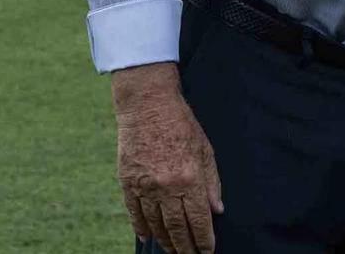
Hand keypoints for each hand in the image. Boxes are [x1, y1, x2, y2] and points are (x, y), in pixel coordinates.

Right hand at [112, 63, 222, 253]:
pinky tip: (147, 237)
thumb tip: (217, 209)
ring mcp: (144, 186)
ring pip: (155, 224)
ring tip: (172, 251)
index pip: (198, 220)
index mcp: (189, 179)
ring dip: (164, 241)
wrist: (147, 105)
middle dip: (185, 247)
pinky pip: (134, 212)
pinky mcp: (128, 182)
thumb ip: (211, 182)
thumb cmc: (181, 124)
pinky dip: (141, 226)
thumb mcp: (205, 149)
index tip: (207, 251)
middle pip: (176, 228)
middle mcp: (166, 187)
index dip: (203, 240)